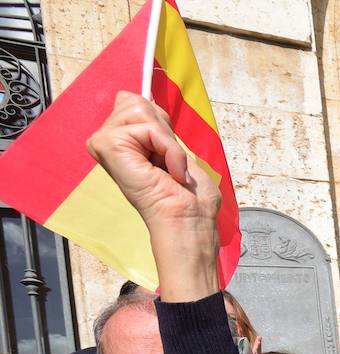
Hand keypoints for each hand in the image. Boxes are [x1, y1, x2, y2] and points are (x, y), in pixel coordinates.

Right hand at [87, 90, 218, 300]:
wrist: (187, 224)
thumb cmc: (190, 200)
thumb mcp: (177, 152)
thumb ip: (158, 127)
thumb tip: (140, 98)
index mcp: (124, 146)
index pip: (133, 102)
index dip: (160, 123)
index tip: (168, 155)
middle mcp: (109, 143)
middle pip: (134, 101)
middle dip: (162, 131)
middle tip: (167, 165)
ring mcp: (104, 144)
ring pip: (140, 111)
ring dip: (167, 143)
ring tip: (167, 170)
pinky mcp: (106, 146)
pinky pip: (147, 128)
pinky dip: (168, 149)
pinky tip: (167, 173)